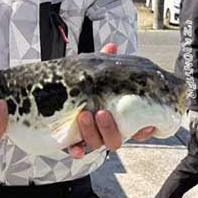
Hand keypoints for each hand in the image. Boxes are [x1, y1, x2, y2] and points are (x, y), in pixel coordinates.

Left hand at [67, 43, 155, 158]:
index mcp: (118, 116)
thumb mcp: (95, 73)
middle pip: (116, 139)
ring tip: (84, 115)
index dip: (143, 130)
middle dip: (110, 128)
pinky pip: (77, 151)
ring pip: (97, 144)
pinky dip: (77, 150)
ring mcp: (91, 137)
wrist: (54, 95)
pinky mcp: (73, 142)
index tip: (144, 125)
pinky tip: (74, 147)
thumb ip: (105, 62)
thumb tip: (111, 45)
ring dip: (92, 132)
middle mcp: (106, 130)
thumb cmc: (83, 84)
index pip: (137, 129)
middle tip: (101, 112)